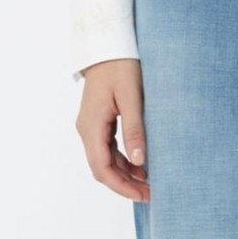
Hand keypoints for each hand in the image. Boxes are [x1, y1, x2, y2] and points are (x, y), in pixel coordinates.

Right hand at [75, 59, 149, 200]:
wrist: (108, 43)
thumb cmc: (120, 65)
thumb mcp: (131, 96)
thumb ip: (134, 129)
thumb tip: (140, 162)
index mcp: (92, 125)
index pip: (102, 168)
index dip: (121, 186)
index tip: (142, 195)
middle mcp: (87, 129)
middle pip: (102, 168)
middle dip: (124, 184)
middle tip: (150, 193)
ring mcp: (91, 125)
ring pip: (105, 159)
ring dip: (124, 173)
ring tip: (148, 182)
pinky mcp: (98, 120)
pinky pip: (107, 147)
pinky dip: (122, 159)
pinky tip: (139, 163)